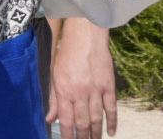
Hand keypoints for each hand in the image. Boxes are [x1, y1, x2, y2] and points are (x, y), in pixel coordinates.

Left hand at [48, 18, 117, 137]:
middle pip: (82, 123)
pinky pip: (111, 108)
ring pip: (96, 119)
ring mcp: (96, 90)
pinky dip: (112, 122)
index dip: (67, 136)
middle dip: (82, 138)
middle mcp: (80, 93)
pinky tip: (111, 132)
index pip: (66, 121)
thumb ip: (54, 99)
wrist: (85, 35)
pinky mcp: (109, 85)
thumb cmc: (67, 53)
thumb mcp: (54, 74)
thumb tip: (50, 119)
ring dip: (96, 134)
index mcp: (64, 91)